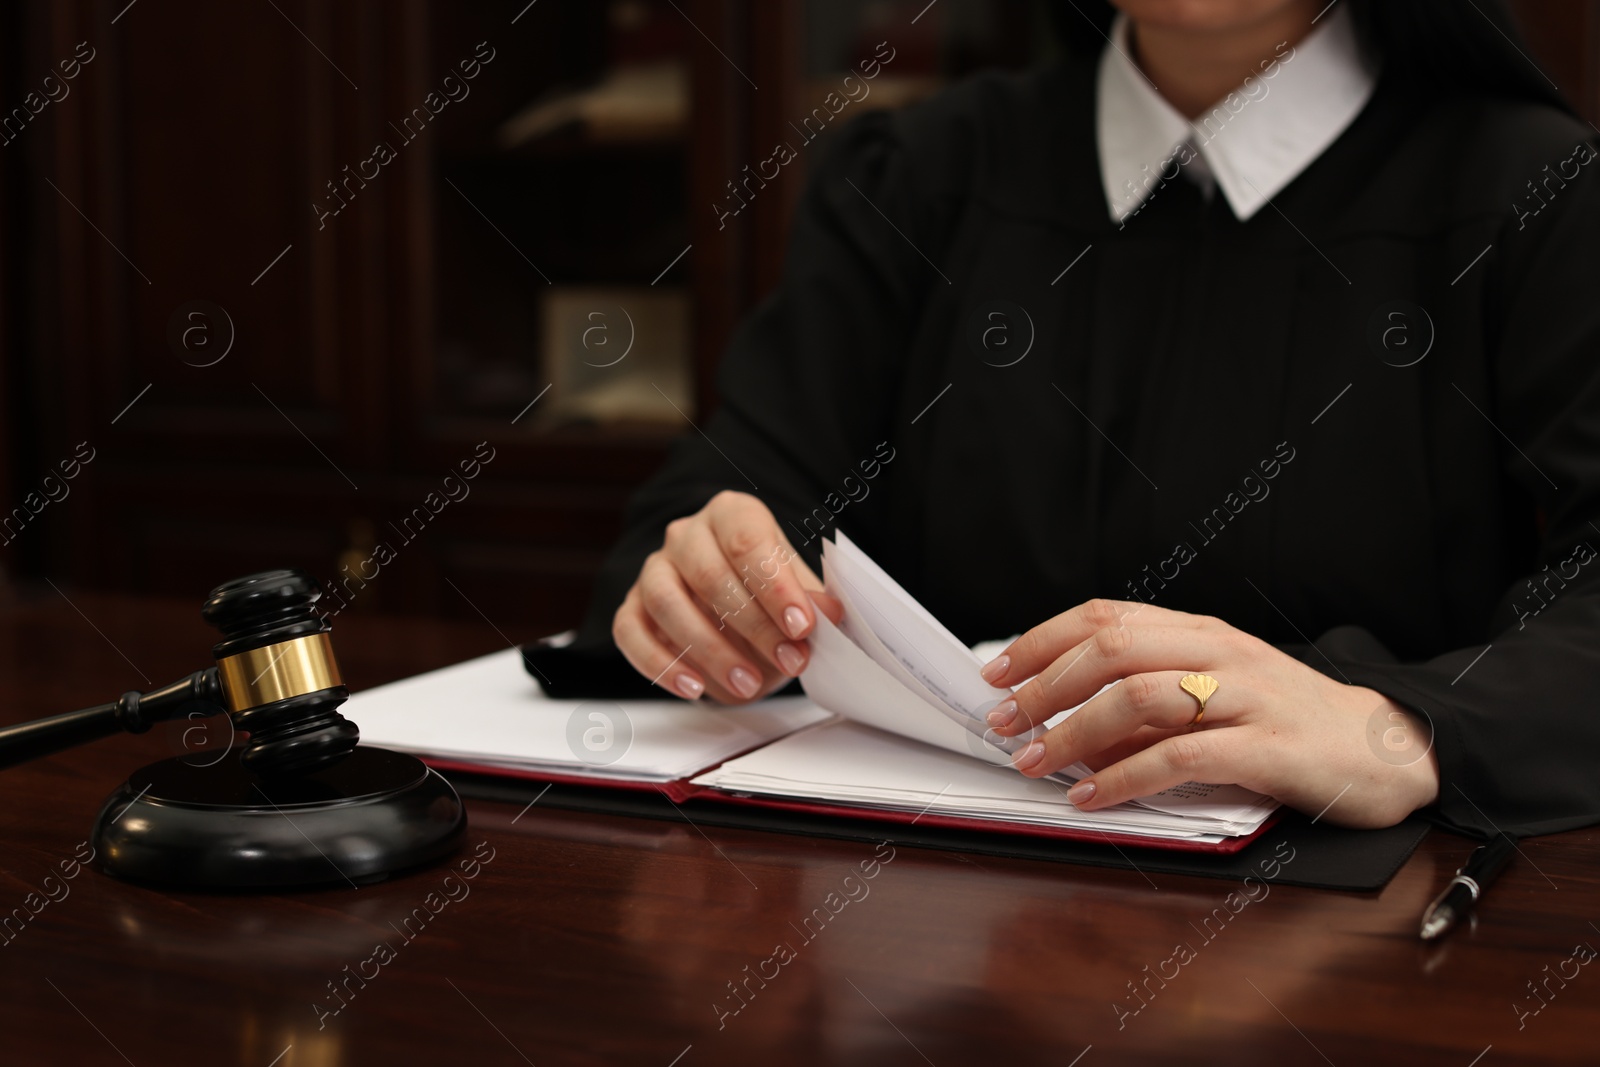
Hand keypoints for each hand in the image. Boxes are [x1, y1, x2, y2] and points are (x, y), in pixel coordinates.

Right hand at [613, 491, 842, 703]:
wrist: (737, 612)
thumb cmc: (768, 596)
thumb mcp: (798, 595)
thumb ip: (810, 603)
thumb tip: (829, 614)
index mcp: (732, 515)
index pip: (748, 542)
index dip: (776, 588)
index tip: (802, 627)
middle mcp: (686, 535)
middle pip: (709, 575)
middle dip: (753, 626)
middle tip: (788, 661)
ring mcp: (653, 569)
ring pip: (666, 603)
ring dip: (710, 650)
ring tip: (747, 683)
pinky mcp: (631, 607)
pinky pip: (630, 633)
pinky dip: (660, 664)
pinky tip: (694, 687)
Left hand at [978, 600, 1440, 828]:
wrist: (1387, 745)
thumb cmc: (1287, 719)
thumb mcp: (1215, 690)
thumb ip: (1149, 695)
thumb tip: (1063, 720)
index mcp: (1200, 632)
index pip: (1105, 618)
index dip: (1042, 641)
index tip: (997, 672)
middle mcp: (1219, 653)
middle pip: (1112, 649)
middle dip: (1044, 685)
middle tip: (1003, 721)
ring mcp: (1245, 697)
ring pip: (1139, 698)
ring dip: (1073, 732)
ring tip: (1035, 761)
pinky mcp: (1268, 748)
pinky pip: (1181, 758)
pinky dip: (1124, 779)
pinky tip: (1092, 797)